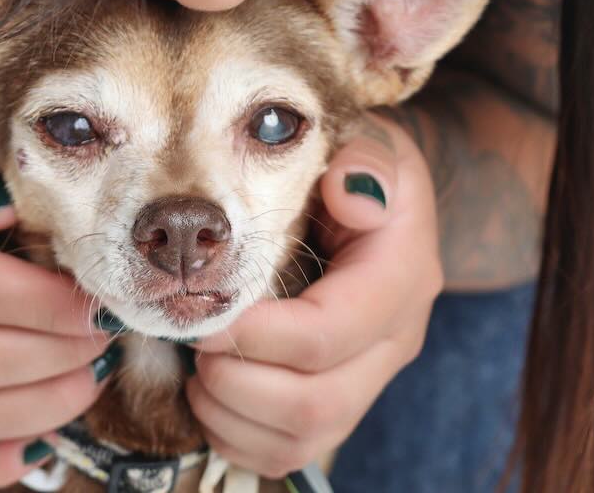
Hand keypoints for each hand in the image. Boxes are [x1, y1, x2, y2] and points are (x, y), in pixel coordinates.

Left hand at [186, 111, 442, 476]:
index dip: (257, 334)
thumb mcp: (373, 142)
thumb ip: (366, 160)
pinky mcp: (340, 401)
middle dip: (237, 383)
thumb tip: (350, 194)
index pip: (329, 333)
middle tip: (193, 344)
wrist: (377, 199)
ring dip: (231, 415)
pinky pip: (290, 450)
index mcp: (400, 279)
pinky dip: (238, 437)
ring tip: (196, 371)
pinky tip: (209, 396)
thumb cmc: (358, 165)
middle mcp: (392, 341)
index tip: (205, 312)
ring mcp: (368, 378)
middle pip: (316, 403)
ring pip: (303, 437)